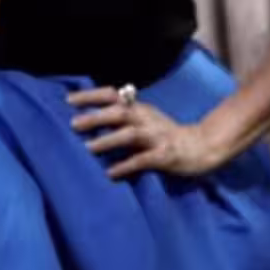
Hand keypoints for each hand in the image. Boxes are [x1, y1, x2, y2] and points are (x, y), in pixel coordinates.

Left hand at [66, 86, 229, 179]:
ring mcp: (157, 137)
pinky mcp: (165, 156)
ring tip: (88, 148)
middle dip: (96, 117)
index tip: (68, 99)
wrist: (201, 146)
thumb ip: (124, 115)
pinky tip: (111, 173)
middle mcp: (147, 119)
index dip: (91, 96)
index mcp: (140, 108)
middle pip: (120, 113)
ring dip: (108, 140)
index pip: (113, 96)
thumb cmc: (165, 133)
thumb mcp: (146, 118)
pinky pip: (143, 160)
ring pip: (130, 134)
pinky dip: (126, 165)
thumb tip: (90, 115)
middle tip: (73, 124)